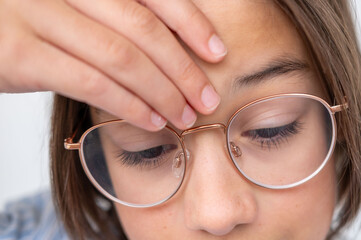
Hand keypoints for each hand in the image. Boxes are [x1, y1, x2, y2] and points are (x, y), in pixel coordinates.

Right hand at [0, 0, 225, 130]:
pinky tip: (152, 120)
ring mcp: (36, 14)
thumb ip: (114, 19)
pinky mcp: (18, 54)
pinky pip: (92, 82)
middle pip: (142, 29)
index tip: (217, 52)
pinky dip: (129, 105)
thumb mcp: (75, 10)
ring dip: (162, 92)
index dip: (191, 22)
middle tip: (207, 98)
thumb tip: (169, 52)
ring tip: (185, 115)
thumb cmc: (31, 23)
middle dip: (183, 68)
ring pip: (121, 57)